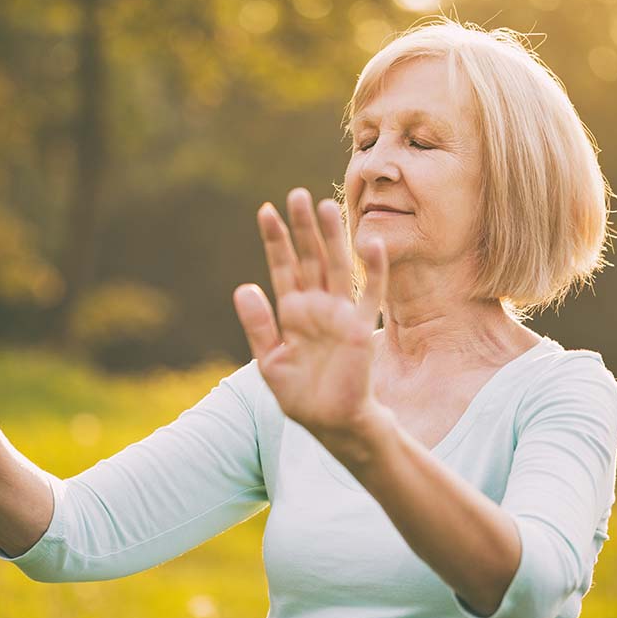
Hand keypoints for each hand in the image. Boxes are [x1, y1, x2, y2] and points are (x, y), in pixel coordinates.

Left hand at [233, 188, 389, 464]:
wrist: (331, 422)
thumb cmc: (301, 395)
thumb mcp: (270, 361)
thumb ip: (258, 325)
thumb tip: (243, 286)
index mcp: (292, 312)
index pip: (283, 267)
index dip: (275, 240)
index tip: (266, 211)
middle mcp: (316, 307)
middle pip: (310, 258)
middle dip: (302, 229)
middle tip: (296, 195)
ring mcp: (340, 315)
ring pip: (337, 267)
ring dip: (332, 238)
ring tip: (324, 207)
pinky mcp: (360, 329)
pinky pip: (370, 294)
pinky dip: (373, 270)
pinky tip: (371, 243)